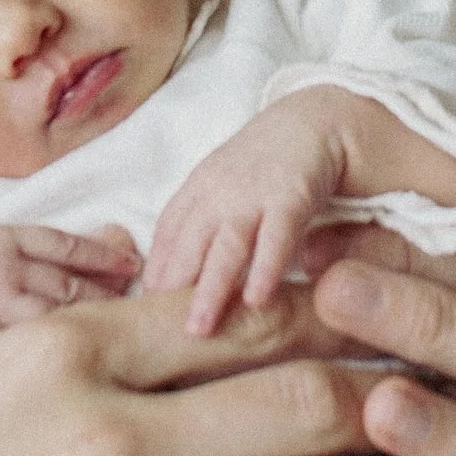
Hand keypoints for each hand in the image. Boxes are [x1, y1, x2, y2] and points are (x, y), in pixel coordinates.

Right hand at [0, 222, 136, 372]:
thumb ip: (51, 248)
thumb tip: (119, 244)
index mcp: (8, 238)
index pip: (72, 248)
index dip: (110, 259)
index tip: (139, 272)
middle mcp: (4, 271)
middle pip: (75, 290)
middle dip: (115, 305)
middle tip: (147, 320)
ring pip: (57, 325)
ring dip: (95, 338)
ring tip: (127, 355)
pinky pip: (27, 356)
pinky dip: (57, 366)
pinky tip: (82, 379)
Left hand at [142, 92, 357, 331]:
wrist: (314, 120)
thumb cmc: (263, 166)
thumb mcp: (220, 187)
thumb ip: (197, 227)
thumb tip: (165, 282)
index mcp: (197, 191)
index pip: (166, 235)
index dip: (154, 273)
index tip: (142, 313)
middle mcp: (218, 192)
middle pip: (188, 245)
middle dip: (172, 289)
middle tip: (159, 335)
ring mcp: (253, 194)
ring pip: (226, 245)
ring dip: (211, 288)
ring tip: (200, 328)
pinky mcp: (292, 196)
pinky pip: (277, 235)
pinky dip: (266, 266)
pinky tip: (258, 299)